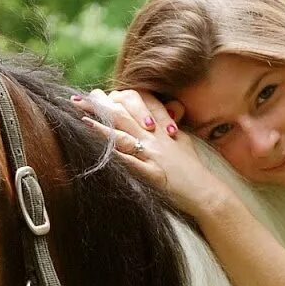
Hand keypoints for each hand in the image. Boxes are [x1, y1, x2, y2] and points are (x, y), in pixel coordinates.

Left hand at [72, 88, 230, 217]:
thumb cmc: (194, 169)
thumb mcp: (182, 140)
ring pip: (125, 136)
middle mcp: (157, 138)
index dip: (118, 97)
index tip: (99, 93)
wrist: (206, 192)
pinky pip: (132, 163)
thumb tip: (160, 114)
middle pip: (125, 116)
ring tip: (81, 119)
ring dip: (102, 127)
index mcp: (163, 128)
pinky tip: (102, 150)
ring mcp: (155, 155)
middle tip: (77, 99)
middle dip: (100, 107)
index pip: (140, 104)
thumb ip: (168, 126)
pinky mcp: (153, 174)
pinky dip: (117, 155)